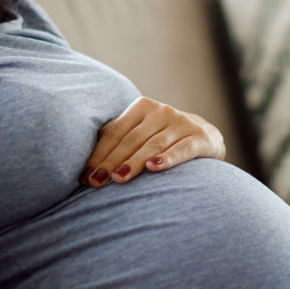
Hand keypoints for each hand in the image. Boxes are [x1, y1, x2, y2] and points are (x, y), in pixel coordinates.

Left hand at [80, 96, 226, 187]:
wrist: (205, 137)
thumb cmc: (162, 138)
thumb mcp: (140, 132)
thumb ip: (116, 140)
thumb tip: (84, 167)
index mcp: (142, 106)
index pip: (115, 132)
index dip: (99, 154)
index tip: (86, 177)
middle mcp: (162, 111)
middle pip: (132, 139)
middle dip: (112, 162)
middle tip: (97, 182)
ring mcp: (182, 123)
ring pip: (153, 145)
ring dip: (134, 162)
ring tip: (119, 178)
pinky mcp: (200, 138)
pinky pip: (182, 150)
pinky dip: (167, 159)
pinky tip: (154, 168)